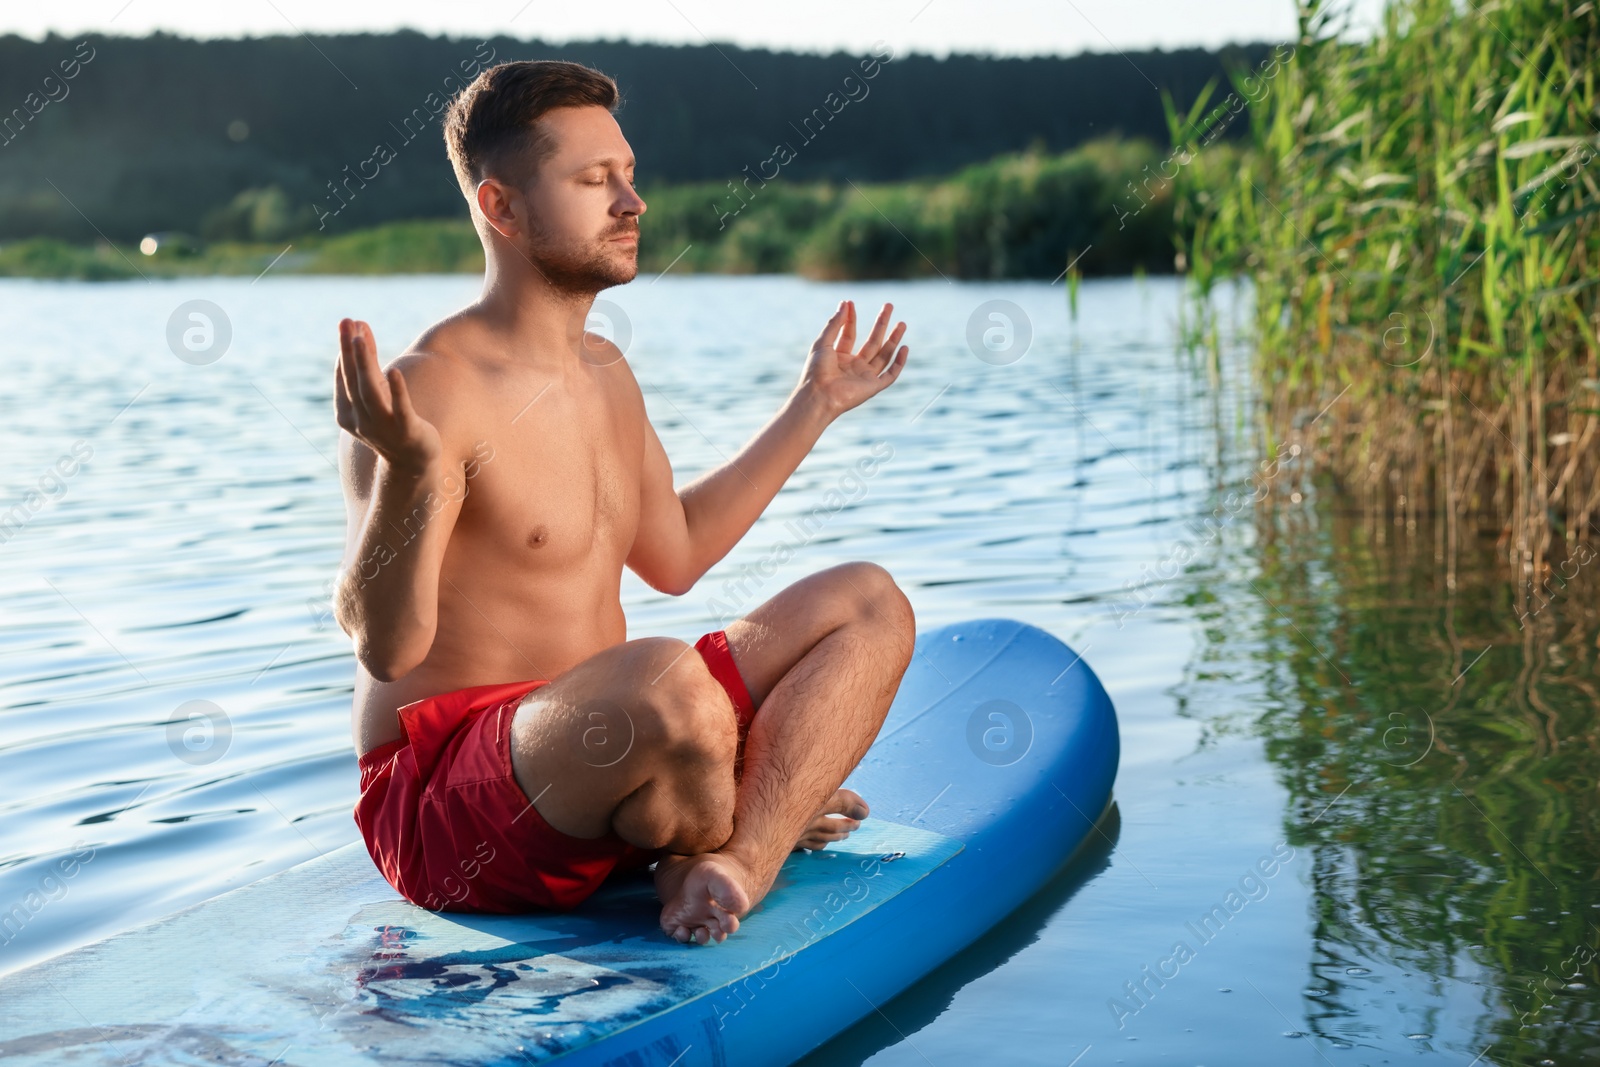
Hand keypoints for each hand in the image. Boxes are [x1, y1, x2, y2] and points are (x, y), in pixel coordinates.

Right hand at [334, 318, 442, 477]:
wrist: (412, 461)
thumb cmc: (391, 421)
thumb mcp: (377, 391)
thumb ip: (369, 362)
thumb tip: (359, 328)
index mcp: (348, 412)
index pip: (344, 376)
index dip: (345, 349)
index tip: (349, 322)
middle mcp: (361, 420)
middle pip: (353, 379)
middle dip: (349, 350)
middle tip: (347, 321)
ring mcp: (382, 426)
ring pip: (370, 391)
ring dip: (364, 364)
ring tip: (360, 339)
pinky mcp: (407, 430)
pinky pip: (400, 409)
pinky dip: (396, 391)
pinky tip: (394, 371)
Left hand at [799, 300, 908, 416]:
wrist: (818, 395)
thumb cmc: (816, 371)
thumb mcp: (823, 342)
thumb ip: (834, 324)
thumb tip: (845, 304)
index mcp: (839, 357)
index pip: (849, 334)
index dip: (851, 318)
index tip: (851, 303)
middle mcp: (854, 366)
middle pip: (872, 342)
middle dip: (881, 324)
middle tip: (889, 306)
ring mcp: (864, 376)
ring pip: (884, 355)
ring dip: (893, 339)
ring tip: (902, 323)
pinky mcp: (873, 387)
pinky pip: (890, 374)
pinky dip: (899, 362)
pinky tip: (904, 347)